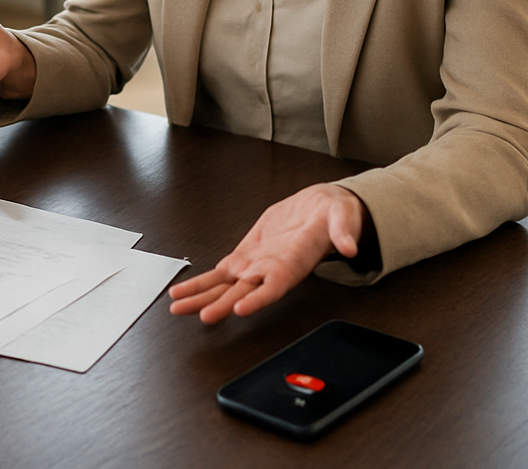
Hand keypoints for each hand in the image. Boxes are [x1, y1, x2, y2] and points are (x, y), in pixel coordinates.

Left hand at [167, 184, 365, 323]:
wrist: (319, 211)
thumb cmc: (331, 218)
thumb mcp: (342, 218)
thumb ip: (344, 232)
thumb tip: (350, 245)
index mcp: (293, 264)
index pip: (274, 286)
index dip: (258, 298)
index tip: (241, 308)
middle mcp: (270, 271)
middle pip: (243, 292)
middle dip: (222, 305)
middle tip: (203, 317)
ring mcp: (254, 265)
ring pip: (223, 287)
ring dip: (201, 297)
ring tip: (178, 307)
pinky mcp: (244, 255)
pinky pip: (218, 273)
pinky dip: (200, 282)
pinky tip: (181, 291)